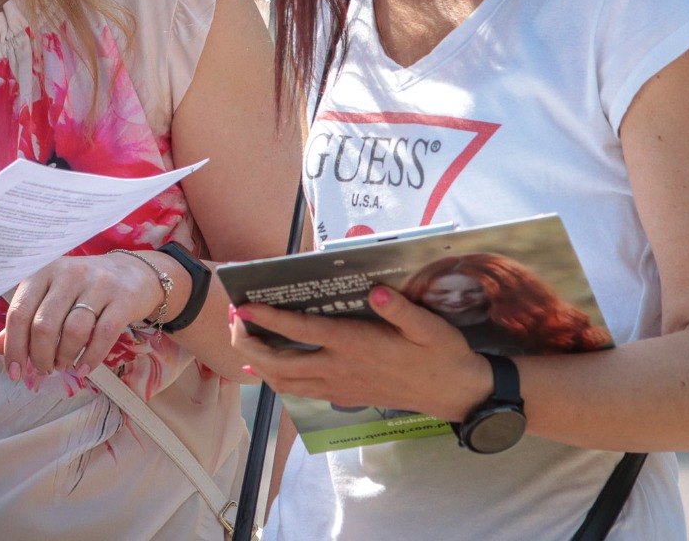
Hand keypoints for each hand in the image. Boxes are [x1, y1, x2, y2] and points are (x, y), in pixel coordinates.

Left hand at [0, 252, 163, 380]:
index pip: (19, 311)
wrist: (134, 273)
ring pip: (73, 331)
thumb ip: (26, 319)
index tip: (15, 371)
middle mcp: (69, 272)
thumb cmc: (85, 288)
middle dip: (40, 357)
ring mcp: (98, 283)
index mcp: (44, 271)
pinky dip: (91, 358)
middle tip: (44, 369)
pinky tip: (83, 368)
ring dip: (64, 357)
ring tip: (64, 365)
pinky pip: (103, 335)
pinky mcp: (122, 298)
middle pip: (44, 325)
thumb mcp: (51, 295)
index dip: (13, 347)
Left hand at [230, 286, 493, 420]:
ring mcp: (340, 386)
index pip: (301, 332)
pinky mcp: (345, 397)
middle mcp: (340, 368)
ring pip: (284, 382)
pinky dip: (276, 379)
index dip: (268, 319)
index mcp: (356, 345)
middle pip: (279, 362)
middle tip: (233, 320)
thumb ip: (399, 308)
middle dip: (248, 343)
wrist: (456, 394)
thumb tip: (375, 291)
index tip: (243, 306)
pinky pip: (300, 391)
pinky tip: (267, 368)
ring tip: (241, 340)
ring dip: (257, 362)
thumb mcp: (428, 325)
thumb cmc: (441, 353)